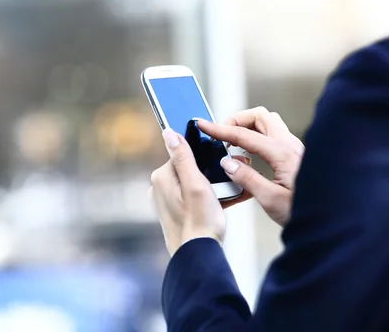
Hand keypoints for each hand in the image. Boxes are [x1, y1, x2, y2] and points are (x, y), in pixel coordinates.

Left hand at [150, 129, 225, 255]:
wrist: (198, 255)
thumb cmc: (199, 222)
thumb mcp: (195, 183)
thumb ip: (183, 156)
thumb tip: (168, 132)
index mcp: (162, 177)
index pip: (184, 152)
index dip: (204, 156)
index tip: (220, 162)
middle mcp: (160, 187)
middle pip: (190, 167)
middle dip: (210, 171)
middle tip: (228, 178)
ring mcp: (167, 200)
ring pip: (195, 182)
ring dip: (212, 185)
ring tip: (228, 192)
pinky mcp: (176, 211)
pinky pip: (194, 196)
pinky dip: (208, 197)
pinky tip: (224, 201)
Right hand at [197, 107, 303, 226]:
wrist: (332, 219)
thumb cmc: (306, 212)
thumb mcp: (270, 200)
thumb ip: (246, 179)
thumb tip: (227, 163)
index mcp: (282, 153)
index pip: (244, 134)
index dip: (220, 130)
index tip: (203, 124)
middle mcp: (290, 145)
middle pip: (259, 116)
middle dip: (237, 120)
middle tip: (221, 135)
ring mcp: (295, 148)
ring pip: (268, 123)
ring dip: (248, 127)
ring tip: (233, 144)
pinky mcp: (295, 156)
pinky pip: (273, 135)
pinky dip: (257, 137)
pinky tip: (249, 156)